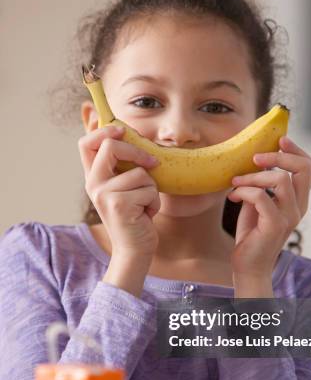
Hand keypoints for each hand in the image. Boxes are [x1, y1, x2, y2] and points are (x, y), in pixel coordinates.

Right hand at [78, 126, 160, 257]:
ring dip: (151, 189)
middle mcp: (94, 184)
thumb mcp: (127, 187)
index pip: (86, 143)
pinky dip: (154, 203)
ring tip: (144, 205)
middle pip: (110, 147)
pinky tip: (145, 215)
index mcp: (94, 177)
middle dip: (137, 152)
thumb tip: (131, 134)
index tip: (123, 131)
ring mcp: (104, 195)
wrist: (135, 249)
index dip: (104, 130)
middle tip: (153, 164)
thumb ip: (125, 166)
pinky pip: (149, 190)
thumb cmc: (136, 215)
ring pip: (140, 173)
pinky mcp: (119, 205)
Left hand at [227, 136, 310, 278]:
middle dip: (278, 157)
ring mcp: (289, 217)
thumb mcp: (259, 203)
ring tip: (236, 182)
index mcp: (299, 200)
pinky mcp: (275, 225)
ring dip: (253, 176)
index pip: (310, 167)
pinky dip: (244, 191)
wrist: (248, 266)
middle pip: (303, 169)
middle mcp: (299, 207)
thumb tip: (254, 159)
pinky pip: (261, 196)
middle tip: (255, 158)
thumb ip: (262, 184)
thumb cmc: (252, 234)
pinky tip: (233, 196)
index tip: (278, 140)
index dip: (296, 150)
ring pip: (280, 180)